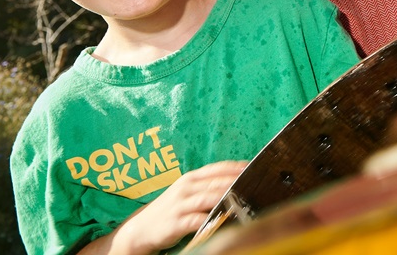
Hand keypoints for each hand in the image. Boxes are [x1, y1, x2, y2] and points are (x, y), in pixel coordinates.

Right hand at [83, 160, 246, 253]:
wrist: (140, 229)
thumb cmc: (170, 210)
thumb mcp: (187, 193)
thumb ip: (207, 187)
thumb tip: (236, 183)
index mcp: (191, 178)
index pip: (218, 168)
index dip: (237, 166)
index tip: (256, 166)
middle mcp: (186, 187)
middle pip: (217, 182)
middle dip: (237, 182)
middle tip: (257, 183)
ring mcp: (180, 204)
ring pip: (208, 197)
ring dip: (226, 198)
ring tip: (244, 198)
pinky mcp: (175, 222)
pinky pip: (196, 220)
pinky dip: (211, 220)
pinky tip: (223, 220)